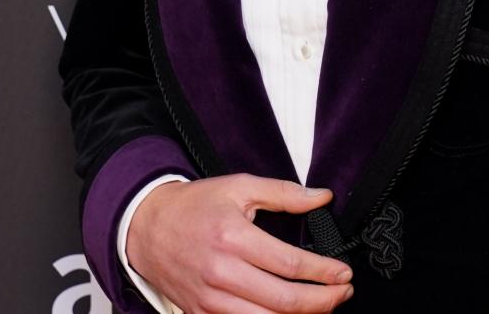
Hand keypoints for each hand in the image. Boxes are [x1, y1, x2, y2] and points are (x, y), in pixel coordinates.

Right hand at [126, 173, 354, 313]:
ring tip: (324, 307)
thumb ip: (284, 193)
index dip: (324, 273)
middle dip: (323, 301)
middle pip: (284, 301)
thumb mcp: (239, 187)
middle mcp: (222, 273)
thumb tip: (321, 197)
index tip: (343, 273)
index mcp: (234, 238)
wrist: (145, 227)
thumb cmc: (193, 206)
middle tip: (343, 293)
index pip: (291, 265)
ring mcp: (210, 299)